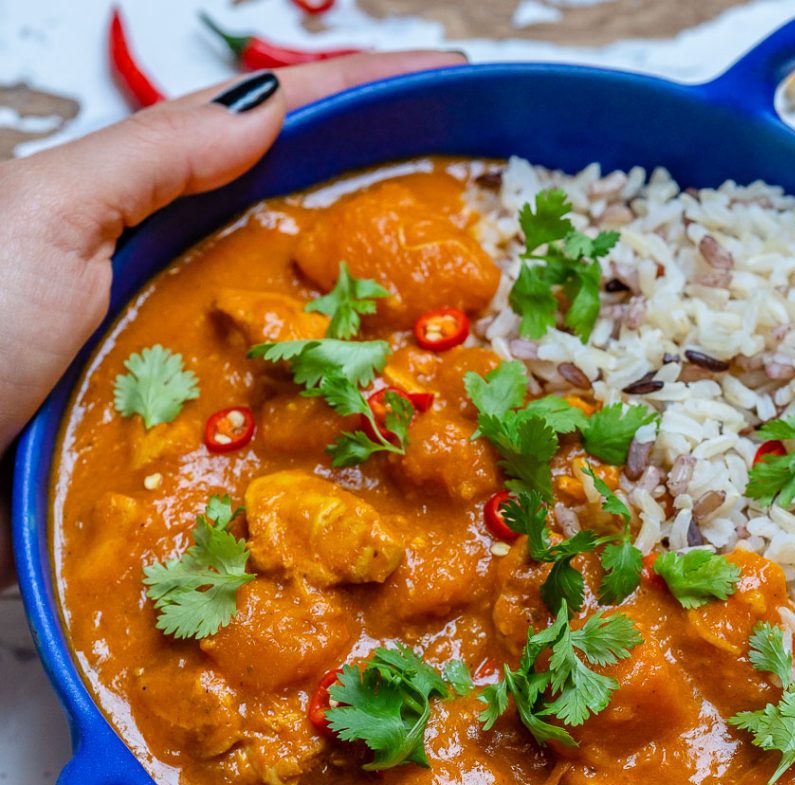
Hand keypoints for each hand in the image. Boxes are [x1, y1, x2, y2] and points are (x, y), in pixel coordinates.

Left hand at [0, 50, 462, 582]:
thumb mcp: (44, 216)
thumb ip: (152, 159)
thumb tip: (264, 99)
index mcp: (147, 197)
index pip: (272, 123)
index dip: (360, 93)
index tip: (447, 76)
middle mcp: (180, 266)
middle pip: (303, 210)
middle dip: (391, 185)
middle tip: (476, 180)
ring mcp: (194, 347)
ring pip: (306, 308)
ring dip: (381, 292)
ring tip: (463, 277)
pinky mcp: (196, 424)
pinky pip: (286, 397)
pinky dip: (341, 389)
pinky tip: (388, 390)